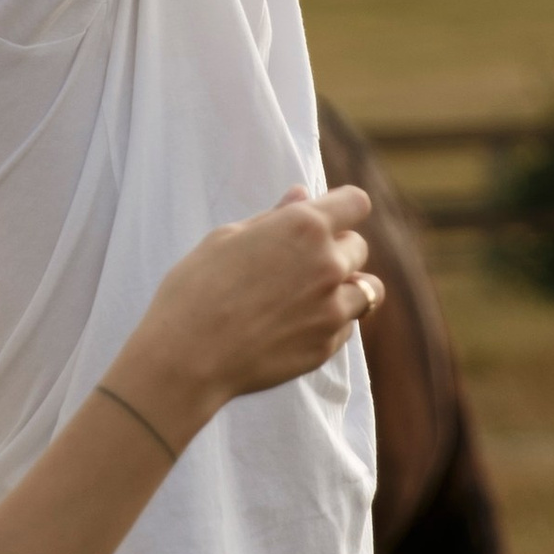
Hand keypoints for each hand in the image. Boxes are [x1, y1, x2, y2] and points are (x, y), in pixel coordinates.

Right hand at [114, 186, 379, 444]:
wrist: (187, 357)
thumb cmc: (196, 289)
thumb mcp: (227, 238)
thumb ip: (273, 217)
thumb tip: (302, 196)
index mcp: (304, 227)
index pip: (356, 202)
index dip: (342, 208)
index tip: (328, 218)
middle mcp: (329, 265)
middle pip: (358, 246)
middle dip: (335, 249)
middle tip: (295, 265)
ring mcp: (332, 310)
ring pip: (367, 290)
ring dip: (345, 288)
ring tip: (310, 297)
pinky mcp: (327, 346)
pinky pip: (346, 327)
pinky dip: (330, 323)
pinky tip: (294, 326)